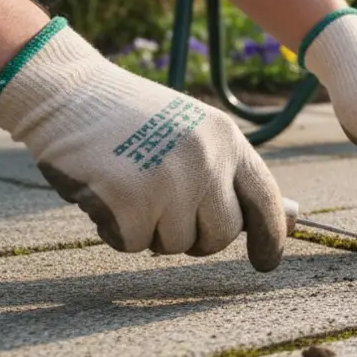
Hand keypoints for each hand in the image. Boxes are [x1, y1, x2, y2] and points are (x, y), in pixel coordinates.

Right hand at [0, 19, 287, 270]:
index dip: (271, 236)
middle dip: (197, 237)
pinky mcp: (129, 200)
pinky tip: (106, 195)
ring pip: (176, 243)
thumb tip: (287, 218)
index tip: (266, 262)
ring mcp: (169, 181)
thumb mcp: (194, 133)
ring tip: (132, 190)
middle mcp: (206, 160)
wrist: (69, 94)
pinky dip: (117, 231)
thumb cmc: (132, 120)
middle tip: (167, 215)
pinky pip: (133, 244)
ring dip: (152, 231)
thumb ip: (230, 173)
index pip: (265, 199)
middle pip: (222, 233)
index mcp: (227, 140)